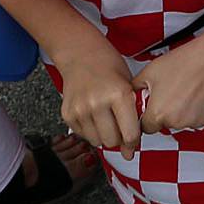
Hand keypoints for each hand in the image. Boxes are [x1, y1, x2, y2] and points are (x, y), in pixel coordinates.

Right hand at [56, 37, 141, 153]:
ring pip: (97, 141)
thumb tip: (130, 149)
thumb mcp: (129, 83)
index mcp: (118, 94)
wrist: (81, 54)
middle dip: (119, 139)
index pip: (129, 133)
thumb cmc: (110, 66)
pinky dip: (92, 130)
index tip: (135, 139)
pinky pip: (83, 135)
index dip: (134, 140)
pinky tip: (96, 115)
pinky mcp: (68, 115)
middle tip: (122, 126)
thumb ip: (133, 114)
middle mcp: (97, 104)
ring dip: (105, 135)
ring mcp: (80, 110)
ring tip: (109, 119)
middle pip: (112, 141)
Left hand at [134, 34, 203, 135]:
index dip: (149, 114)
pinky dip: (200, 109)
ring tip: (190, 89)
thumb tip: (128, 97)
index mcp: (157, 114)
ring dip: (184, 111)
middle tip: (175, 91)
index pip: (146, 127)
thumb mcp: (151, 70)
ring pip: (183, 122)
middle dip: (167, 112)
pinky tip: (202, 92)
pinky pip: (200, 118)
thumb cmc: (185, 61)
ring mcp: (195, 122)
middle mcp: (175, 123)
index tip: (155, 104)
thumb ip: (134, 89)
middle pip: (165, 124)